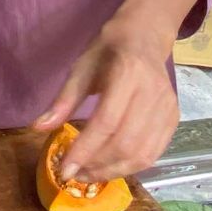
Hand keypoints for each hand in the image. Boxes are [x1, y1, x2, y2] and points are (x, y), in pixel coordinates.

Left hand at [32, 21, 179, 184]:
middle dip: (97, 166)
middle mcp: (153, 92)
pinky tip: (110, 166)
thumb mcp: (81, 68)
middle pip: (125, 143)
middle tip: (74, 174)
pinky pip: (154, 154)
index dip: (85, 150)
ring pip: (142, 154)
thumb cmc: (109, 50)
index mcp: (128, 73)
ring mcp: (168, 107)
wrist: (145, 36)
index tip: (64, 169)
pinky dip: (130, 167)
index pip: (106, 122)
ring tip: (89, 174)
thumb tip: (38, 128)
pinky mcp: (174, 118)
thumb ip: (63, 100)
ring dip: (113, 172)